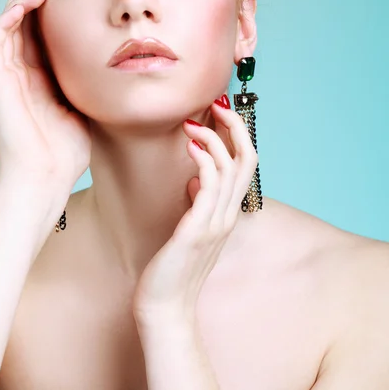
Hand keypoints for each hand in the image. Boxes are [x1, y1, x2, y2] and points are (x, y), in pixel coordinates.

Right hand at [0, 0, 91, 245]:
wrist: (46, 177)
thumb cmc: (68, 149)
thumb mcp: (85, 105)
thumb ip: (89, 82)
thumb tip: (116, 63)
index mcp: (40, 76)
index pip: (41, 32)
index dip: (49, 7)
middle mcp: (21, 71)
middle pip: (21, 21)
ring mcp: (6, 75)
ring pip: (7, 24)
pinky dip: (10, 17)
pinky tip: (29, 2)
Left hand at [132, 96, 258, 323]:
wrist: (165, 306)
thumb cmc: (175, 267)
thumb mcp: (191, 229)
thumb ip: (200, 203)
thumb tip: (195, 178)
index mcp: (228, 213)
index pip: (245, 165)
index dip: (238, 136)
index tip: (220, 114)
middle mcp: (228, 215)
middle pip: (247, 160)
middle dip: (235, 126)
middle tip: (216, 104)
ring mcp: (216, 223)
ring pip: (229, 168)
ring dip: (213, 139)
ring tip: (191, 125)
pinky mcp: (197, 230)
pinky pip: (209, 187)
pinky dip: (203, 161)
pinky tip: (191, 149)